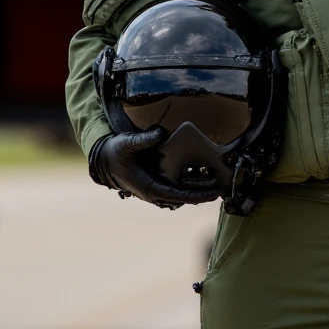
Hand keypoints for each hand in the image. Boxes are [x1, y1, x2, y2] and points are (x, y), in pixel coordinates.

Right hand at [89, 128, 217, 208]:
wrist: (106, 159)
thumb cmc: (117, 152)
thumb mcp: (128, 143)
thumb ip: (144, 139)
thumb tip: (161, 133)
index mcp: (150, 187)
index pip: (178, 195)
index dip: (196, 195)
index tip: (212, 194)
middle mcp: (155, 191)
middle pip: (184, 196)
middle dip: (202, 192)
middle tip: (222, 187)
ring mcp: (157, 188)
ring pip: (182, 192)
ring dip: (199, 187)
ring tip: (218, 179)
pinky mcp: (159, 182)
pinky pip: (178, 185)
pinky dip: (191, 181)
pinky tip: (205, 172)